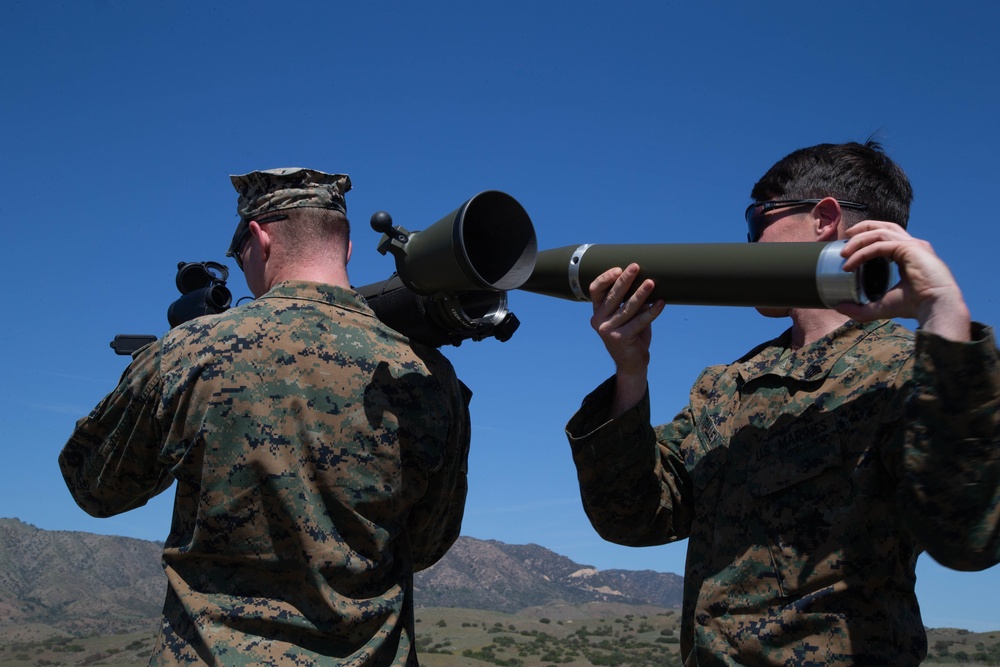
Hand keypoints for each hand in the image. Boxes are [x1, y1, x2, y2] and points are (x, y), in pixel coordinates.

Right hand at [589, 264, 665, 414]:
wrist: (631, 362)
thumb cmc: (630, 334)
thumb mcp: (625, 315)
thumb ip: (628, 300)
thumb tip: (645, 279)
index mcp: (597, 312)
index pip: (595, 290)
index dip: (605, 278)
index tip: (618, 268)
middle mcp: (599, 320)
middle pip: (612, 296)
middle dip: (625, 280)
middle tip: (636, 267)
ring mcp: (608, 330)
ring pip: (627, 308)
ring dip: (641, 294)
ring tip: (651, 283)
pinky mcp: (621, 338)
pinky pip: (640, 321)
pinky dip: (652, 311)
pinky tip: (661, 303)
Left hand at [836, 221, 970, 340]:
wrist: (937, 308)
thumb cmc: (916, 306)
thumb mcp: (882, 306)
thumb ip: (861, 308)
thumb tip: (840, 307)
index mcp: (909, 254)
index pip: (886, 237)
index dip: (866, 239)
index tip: (848, 250)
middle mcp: (913, 245)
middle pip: (884, 226)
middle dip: (862, 228)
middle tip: (844, 238)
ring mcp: (913, 245)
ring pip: (880, 232)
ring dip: (858, 240)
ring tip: (843, 253)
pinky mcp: (910, 248)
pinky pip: (880, 245)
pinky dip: (862, 253)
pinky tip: (850, 263)